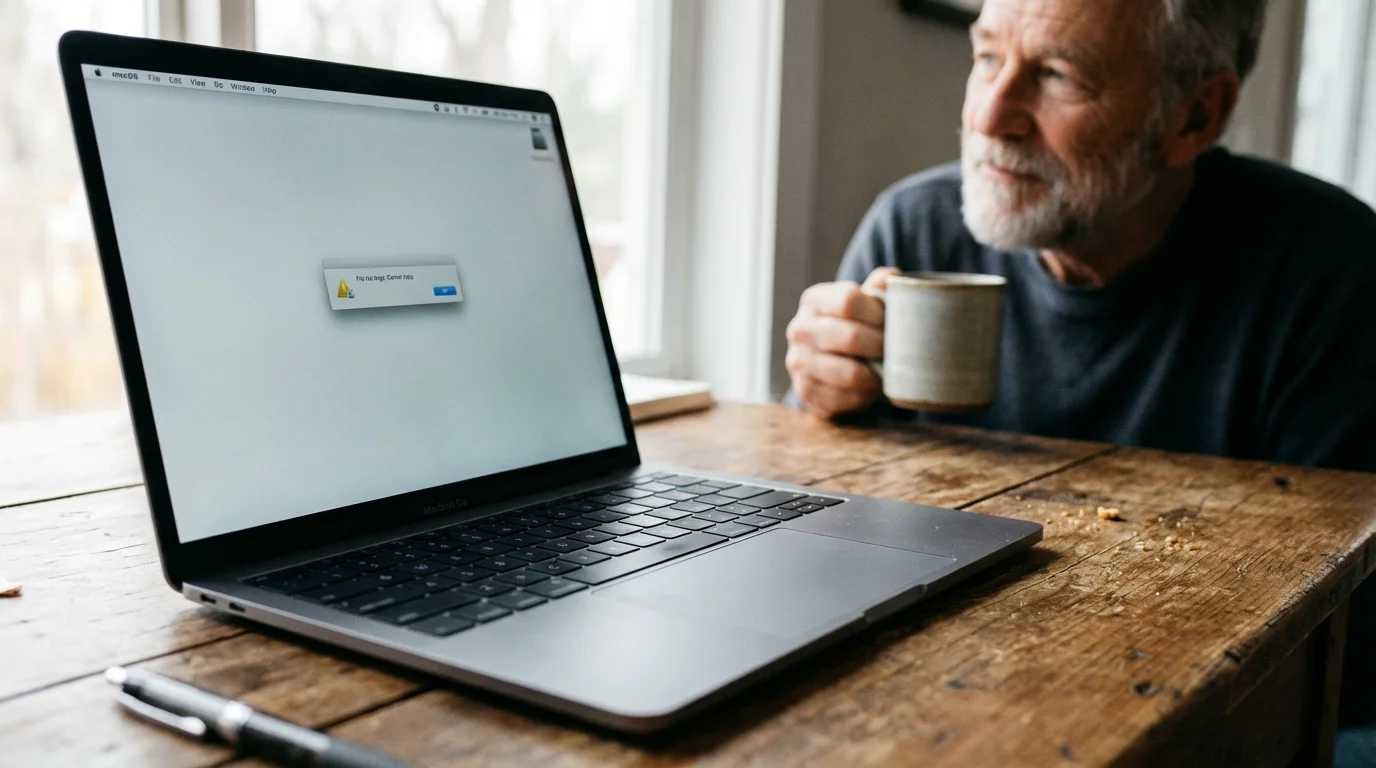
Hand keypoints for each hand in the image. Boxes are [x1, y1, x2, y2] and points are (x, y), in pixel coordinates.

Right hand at [785, 267, 898, 419]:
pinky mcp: (804, 391)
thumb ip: (877, 289)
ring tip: (887, 371)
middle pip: (849, 337)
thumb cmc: (852, 327)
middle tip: (897, 352)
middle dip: (881, 346)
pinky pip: (843, 398)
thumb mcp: (862, 304)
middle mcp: (799, 329)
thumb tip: (892, 277)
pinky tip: (870, 387)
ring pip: (848, 373)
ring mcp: (798, 362)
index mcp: (814, 300)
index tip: (894, 323)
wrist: (826, 363)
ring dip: (875, 375)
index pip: (848, 300)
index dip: (878, 314)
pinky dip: (864, 396)